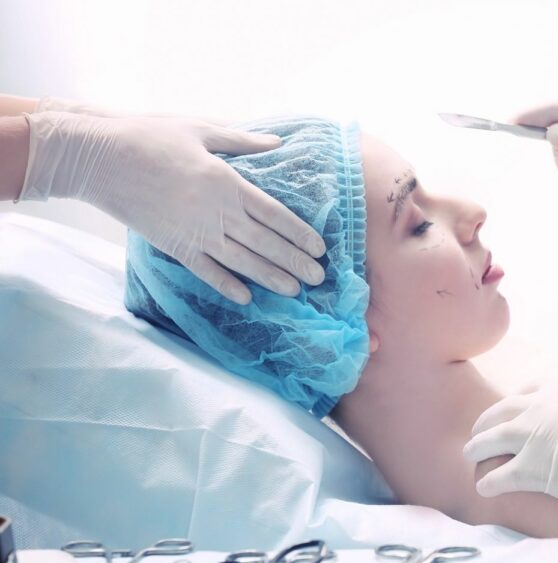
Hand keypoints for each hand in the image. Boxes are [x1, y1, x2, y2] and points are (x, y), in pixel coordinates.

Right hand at [19, 111, 326, 303]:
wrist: (99, 158)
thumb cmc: (149, 135)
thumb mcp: (200, 129)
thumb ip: (242, 141)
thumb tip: (277, 142)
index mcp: (227, 182)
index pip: (274, 214)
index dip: (299, 233)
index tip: (320, 248)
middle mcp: (216, 212)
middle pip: (265, 243)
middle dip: (294, 261)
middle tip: (318, 278)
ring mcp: (194, 233)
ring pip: (241, 261)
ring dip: (270, 277)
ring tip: (294, 290)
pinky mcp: (173, 245)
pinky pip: (205, 271)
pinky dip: (226, 285)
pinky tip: (246, 298)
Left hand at [464, 381, 557, 526]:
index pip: (531, 390)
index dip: (518, 404)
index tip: (512, 413)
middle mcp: (549, 406)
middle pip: (502, 410)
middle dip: (488, 423)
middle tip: (481, 434)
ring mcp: (540, 436)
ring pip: (489, 439)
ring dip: (476, 448)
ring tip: (471, 457)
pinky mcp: (539, 470)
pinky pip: (498, 475)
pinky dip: (488, 482)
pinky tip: (484, 489)